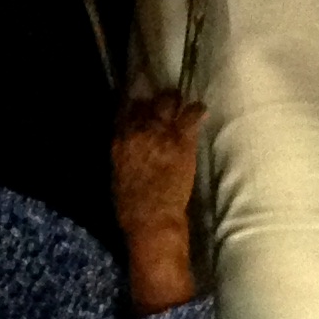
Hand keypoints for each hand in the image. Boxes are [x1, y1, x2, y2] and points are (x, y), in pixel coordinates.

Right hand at [112, 90, 204, 311]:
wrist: (152, 217)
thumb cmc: (130, 205)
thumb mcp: (118, 173)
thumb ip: (124, 152)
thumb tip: (129, 145)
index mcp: (119, 140)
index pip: (125, 108)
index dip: (135, 103)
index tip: (141, 103)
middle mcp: (138, 129)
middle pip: (147, 101)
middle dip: (156, 100)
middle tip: (164, 102)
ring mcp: (161, 132)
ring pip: (169, 101)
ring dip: (175, 100)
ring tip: (182, 103)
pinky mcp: (182, 139)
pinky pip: (191, 114)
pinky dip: (197, 111)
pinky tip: (200, 110)